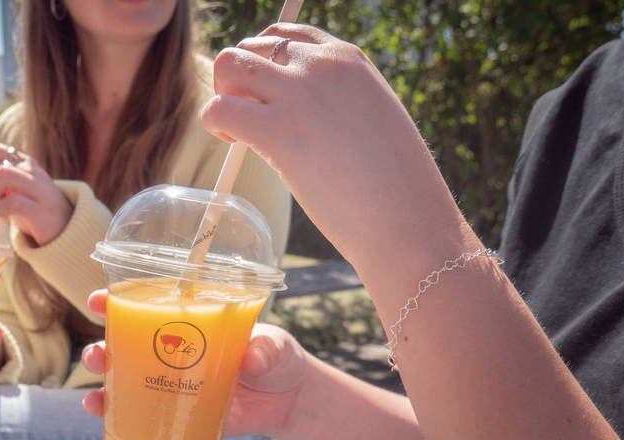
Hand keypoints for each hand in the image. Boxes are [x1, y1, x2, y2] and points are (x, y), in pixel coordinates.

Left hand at [0, 140, 73, 246]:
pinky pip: (12, 203)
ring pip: (1, 175)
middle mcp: (30, 169)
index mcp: (21, 160)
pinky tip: (4, 215)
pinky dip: (0, 210)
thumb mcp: (12, 188)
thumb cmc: (33, 208)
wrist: (66, 229)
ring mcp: (38, 188)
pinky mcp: (41, 210)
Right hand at [80, 290, 307, 437]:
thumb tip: (252, 358)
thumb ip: (266, 348)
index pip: (147, 306)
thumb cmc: (276, 360)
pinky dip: (116, 414)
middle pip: (125, 344)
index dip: (118, 300)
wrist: (288, 401)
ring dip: (103, 383)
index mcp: (189, 322)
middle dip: (102, 347)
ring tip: (96, 393)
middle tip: (99, 354)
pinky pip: (139, 413)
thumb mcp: (275, 346)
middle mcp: (171, 349)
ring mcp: (170, 383)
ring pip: (125, 379)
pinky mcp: (176, 413)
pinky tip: (103, 415)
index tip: (98, 300)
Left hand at [202, 24, 465, 271]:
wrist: (409, 220)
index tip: (266, 96)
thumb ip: (335, 104)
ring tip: (240, 132)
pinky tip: (236, 146)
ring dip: (224, 95)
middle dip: (239, 80)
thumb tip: (297, 114)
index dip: (264, 63)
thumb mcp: (372, 120)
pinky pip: (220, 109)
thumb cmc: (395, 185)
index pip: (285, 35)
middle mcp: (321, 65)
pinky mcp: (278, 131)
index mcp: (348, 60)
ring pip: (229, 65)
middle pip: (251, 47)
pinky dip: (215, 124)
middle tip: (250, 120)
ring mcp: (299, 95)